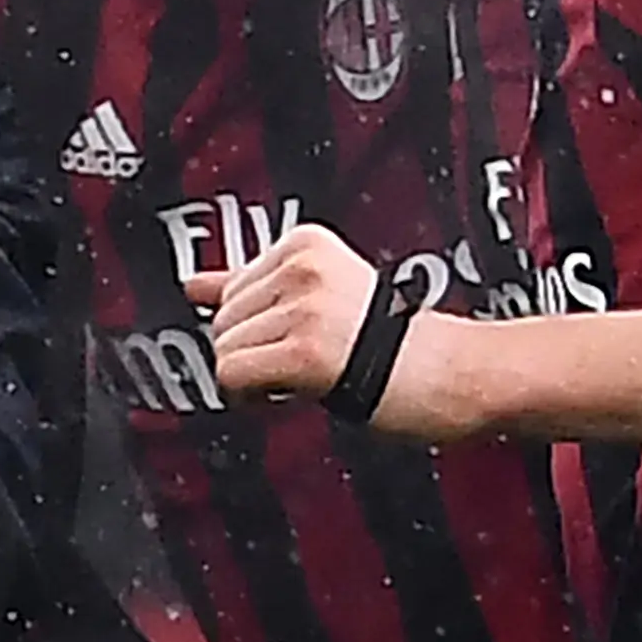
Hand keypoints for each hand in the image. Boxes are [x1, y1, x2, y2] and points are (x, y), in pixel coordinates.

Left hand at [187, 225, 475, 440]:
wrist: (449, 371)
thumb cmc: (390, 340)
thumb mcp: (317, 296)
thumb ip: (251, 286)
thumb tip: (192, 284)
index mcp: (304, 243)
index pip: (231, 292)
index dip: (260, 329)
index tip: (304, 340)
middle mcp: (302, 267)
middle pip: (223, 323)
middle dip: (255, 355)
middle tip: (309, 365)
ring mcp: (305, 308)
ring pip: (225, 352)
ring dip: (258, 379)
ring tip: (312, 377)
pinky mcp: (306, 352)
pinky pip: (235, 376)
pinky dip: (254, 398)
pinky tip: (296, 394)